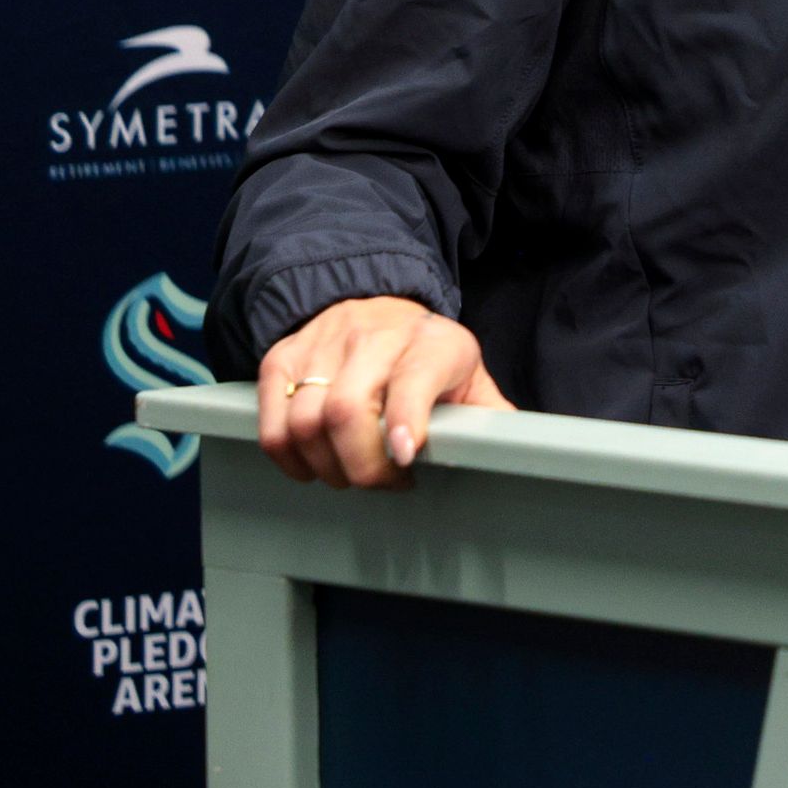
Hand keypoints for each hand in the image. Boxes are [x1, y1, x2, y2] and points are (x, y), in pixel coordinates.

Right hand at [252, 295, 510, 489]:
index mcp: (431, 342)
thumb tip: (515, 453)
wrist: (378, 306)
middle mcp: (373, 337)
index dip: (406, 421)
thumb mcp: (467, 375)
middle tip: (382, 481)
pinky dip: (288, 457)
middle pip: (347, 411)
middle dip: (361, 465)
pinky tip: (315, 464)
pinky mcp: (282, 359)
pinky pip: (272, 422)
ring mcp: (322, 345)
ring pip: (305, 422)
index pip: (413, 380)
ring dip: (325, 467)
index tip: (405, 459)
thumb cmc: (428, 355)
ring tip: (351, 473)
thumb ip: (488, 415)